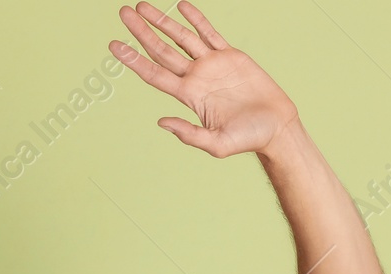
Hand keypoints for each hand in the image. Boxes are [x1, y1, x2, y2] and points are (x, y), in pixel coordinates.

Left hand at [112, 1, 300, 157]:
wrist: (276, 127)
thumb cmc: (248, 139)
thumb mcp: (216, 143)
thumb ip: (189, 134)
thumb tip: (162, 122)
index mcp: (189, 96)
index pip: (154, 73)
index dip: (133, 59)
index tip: (114, 45)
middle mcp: (196, 77)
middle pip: (161, 50)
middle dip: (141, 32)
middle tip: (123, 13)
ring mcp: (211, 64)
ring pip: (181, 37)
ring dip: (162, 21)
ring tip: (142, 6)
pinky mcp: (230, 55)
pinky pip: (209, 32)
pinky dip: (195, 19)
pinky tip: (181, 7)